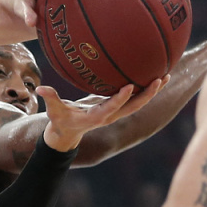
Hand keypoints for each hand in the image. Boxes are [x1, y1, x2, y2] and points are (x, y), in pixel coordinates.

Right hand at [39, 76, 167, 151]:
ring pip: (139, 102)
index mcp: (97, 117)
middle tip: (159, 79)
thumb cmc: (61, 121)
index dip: (121, 98)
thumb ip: (50, 99)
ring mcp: (116, 112)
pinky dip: (145, 87)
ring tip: (166, 75)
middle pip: (134, 106)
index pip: (112, 108)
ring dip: (153, 90)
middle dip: (148, 94)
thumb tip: (40, 89)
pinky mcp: (117, 107)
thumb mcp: (54, 112)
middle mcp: (111, 115)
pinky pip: (134, 97)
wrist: (68, 133)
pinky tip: (154, 73)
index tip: (130, 86)